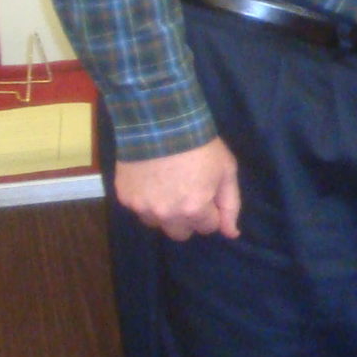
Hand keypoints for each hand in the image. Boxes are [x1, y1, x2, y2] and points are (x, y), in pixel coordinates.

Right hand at [114, 137, 240, 240]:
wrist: (160, 122)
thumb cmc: (200, 146)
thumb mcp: (226, 171)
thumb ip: (230, 205)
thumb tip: (231, 234)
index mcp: (194, 210)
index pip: (207, 228)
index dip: (211, 210)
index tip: (207, 192)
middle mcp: (166, 215)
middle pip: (181, 233)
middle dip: (188, 219)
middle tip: (188, 193)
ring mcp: (142, 208)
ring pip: (158, 224)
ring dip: (165, 212)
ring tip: (167, 186)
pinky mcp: (125, 198)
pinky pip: (139, 209)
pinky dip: (146, 200)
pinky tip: (151, 179)